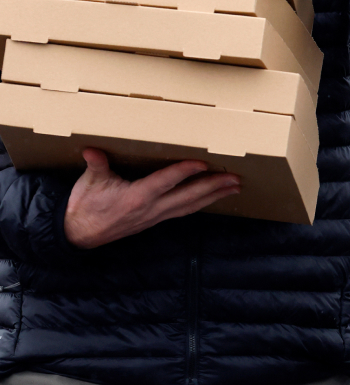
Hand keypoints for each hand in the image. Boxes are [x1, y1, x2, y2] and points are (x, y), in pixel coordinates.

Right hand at [64, 148, 240, 249]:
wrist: (79, 235)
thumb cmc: (85, 207)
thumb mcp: (89, 183)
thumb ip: (96, 164)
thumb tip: (91, 149)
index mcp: (136, 198)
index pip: (166, 182)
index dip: (184, 172)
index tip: (203, 163)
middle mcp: (151, 209)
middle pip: (188, 197)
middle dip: (213, 187)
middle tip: (235, 178)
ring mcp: (156, 216)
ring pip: (190, 206)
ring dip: (214, 196)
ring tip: (234, 187)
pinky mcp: (156, 219)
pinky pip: (183, 211)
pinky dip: (201, 203)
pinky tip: (213, 198)